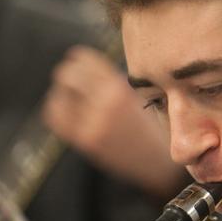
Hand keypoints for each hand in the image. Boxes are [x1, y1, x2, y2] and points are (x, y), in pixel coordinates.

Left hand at [43, 45, 185, 198]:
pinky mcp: (87, 141)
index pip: (85, 60)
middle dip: (68, 74)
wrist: (163, 161)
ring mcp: (94, 124)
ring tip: (69, 95)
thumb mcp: (144, 94)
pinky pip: (57, 118)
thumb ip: (116, 82)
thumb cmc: (158, 126)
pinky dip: (57, 109)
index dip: (79, 59)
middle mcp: (106, 103)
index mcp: (122, 87)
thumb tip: (89, 69)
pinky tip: (66, 110)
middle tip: (70, 78)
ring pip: (59, 96)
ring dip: (62, 92)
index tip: (77, 60)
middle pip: (69, 75)